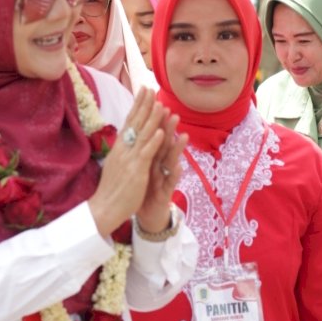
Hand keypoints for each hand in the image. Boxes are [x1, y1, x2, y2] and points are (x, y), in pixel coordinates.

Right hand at [88, 88, 167, 237]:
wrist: (103, 208)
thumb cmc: (111, 189)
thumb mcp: (116, 164)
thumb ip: (122, 150)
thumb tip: (126, 136)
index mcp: (119, 147)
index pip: (130, 121)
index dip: (138, 105)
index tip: (144, 90)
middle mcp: (123, 149)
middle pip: (136, 123)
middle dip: (144, 105)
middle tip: (151, 88)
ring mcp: (130, 159)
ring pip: (143, 135)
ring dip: (153, 118)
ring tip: (161, 104)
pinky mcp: (136, 171)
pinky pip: (146, 154)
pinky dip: (154, 142)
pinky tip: (161, 132)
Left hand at [135, 111, 187, 234]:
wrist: (146, 215)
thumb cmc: (143, 188)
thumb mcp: (140, 166)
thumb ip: (143, 149)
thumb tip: (138, 129)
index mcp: (149, 157)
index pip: (151, 136)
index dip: (153, 122)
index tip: (154, 106)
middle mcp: (159, 165)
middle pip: (163, 145)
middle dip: (168, 130)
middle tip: (173, 113)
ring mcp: (164, 179)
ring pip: (170, 161)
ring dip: (177, 149)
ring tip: (184, 136)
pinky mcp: (165, 194)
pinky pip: (170, 183)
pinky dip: (174, 175)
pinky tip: (179, 166)